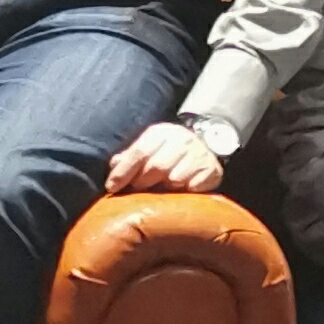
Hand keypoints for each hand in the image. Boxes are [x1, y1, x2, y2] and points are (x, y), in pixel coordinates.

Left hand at [104, 119, 224, 195]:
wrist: (205, 145)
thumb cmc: (167, 151)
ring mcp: (199, 153)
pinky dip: (185, 191)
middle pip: (156, 166)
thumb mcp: (148, 147)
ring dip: (165, 188)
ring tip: (162, 188)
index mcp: (161, 132)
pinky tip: (181, 190)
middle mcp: (182, 139)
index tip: (111, 188)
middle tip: (139, 189)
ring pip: (174, 178)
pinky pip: (193, 186)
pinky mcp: (211, 168)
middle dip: (143, 182)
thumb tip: (114, 165)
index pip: (139, 152)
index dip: (123, 172)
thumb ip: (130, 157)